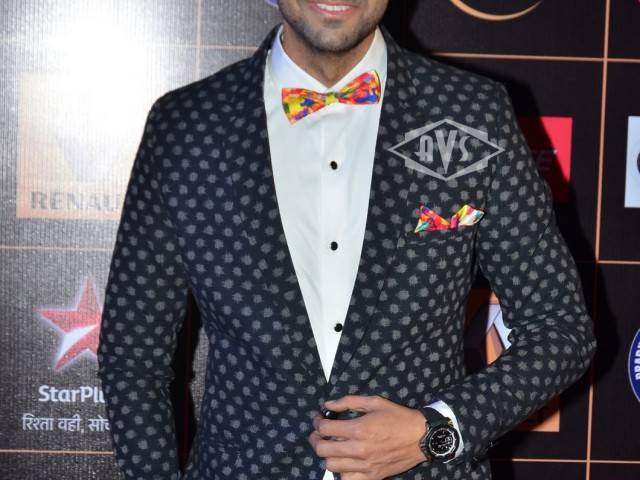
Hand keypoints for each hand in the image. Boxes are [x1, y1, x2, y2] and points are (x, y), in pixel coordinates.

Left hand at [308, 395, 426, 479]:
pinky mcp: (372, 477)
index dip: (317, 423)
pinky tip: (345, 463)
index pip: (324, 429)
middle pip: (322, 449)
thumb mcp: (374, 401)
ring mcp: (364, 466)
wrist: (421, 437)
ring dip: (328, 456)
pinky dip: (342, 472)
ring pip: (331, 466)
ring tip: (333, 448)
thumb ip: (348, 401)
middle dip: (316, 440)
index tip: (320, 420)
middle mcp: (358, 449)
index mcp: (358, 429)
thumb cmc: (397, 417)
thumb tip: (328, 405)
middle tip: (319, 434)